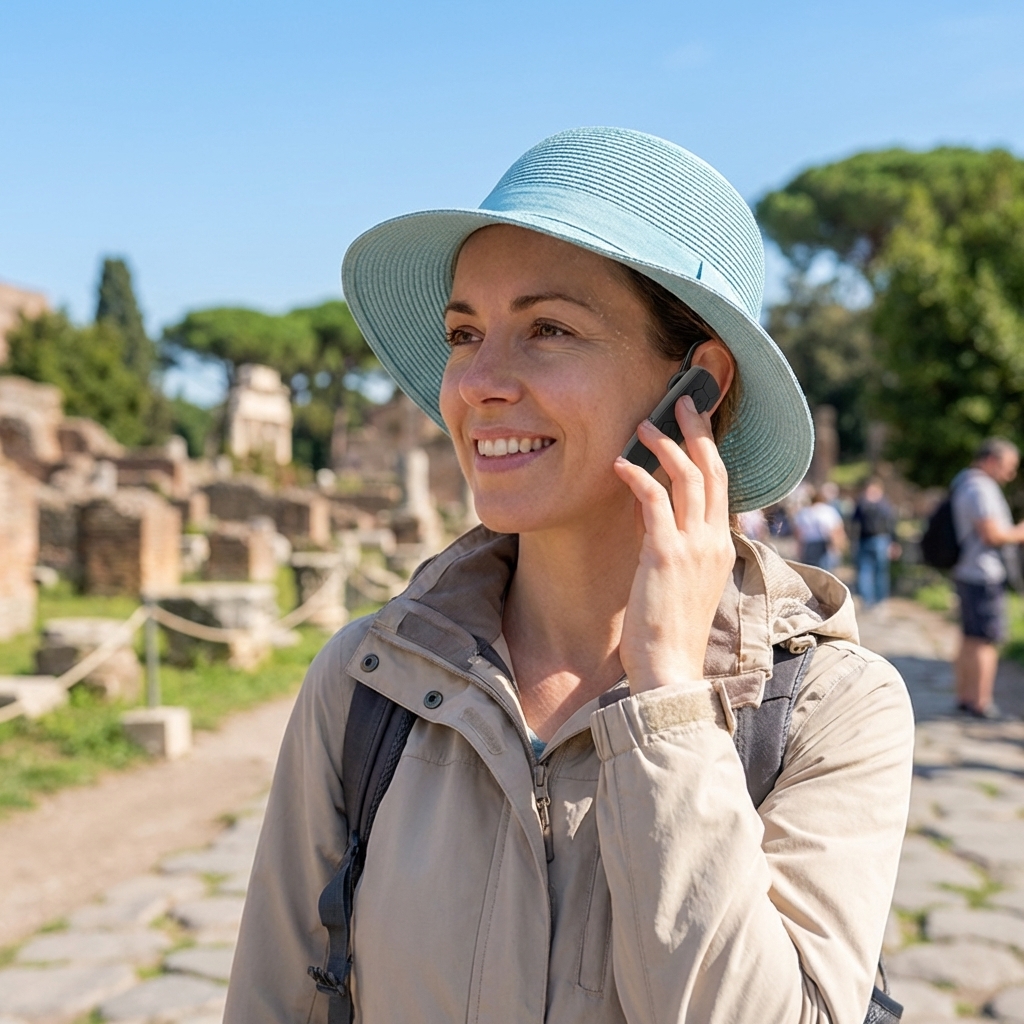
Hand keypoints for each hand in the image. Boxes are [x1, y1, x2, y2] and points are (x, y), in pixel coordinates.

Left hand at [612, 395, 734, 691]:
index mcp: (721, 547)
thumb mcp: (685, 585)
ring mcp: (694, 546)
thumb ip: (679, 551)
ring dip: (666, 444)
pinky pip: (653, 499)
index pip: (721, 486)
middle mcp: (715, 541)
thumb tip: (656, 525)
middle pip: (713, 470)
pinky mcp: (666, 554)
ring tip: (645, 423)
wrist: (671, 672)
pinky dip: (637, 476)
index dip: (709, 451)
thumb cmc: (670, 633)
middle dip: (699, 430)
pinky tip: (618, 465)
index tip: (695, 426)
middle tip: (684, 401)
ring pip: (688, 476)